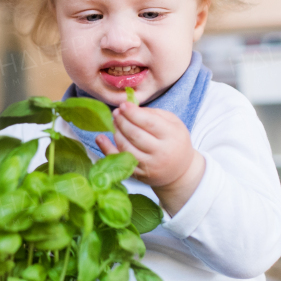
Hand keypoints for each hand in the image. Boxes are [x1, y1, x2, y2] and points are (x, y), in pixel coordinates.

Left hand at [96, 102, 204, 216]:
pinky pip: (120, 161)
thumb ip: (153, 113)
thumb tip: (130, 107)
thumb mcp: (173, 123)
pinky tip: (100, 138)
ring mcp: (149, 166)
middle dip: (122, 121)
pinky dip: (107, 149)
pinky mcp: (138, 175)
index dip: (133, 112)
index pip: (149, 122)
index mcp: (171, 136)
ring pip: (126, 147)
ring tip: (115, 122)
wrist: (180, 171)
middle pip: (135, 134)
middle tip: (116, 112)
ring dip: (116, 132)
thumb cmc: (175, 141)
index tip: (123, 105)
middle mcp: (161, 152)